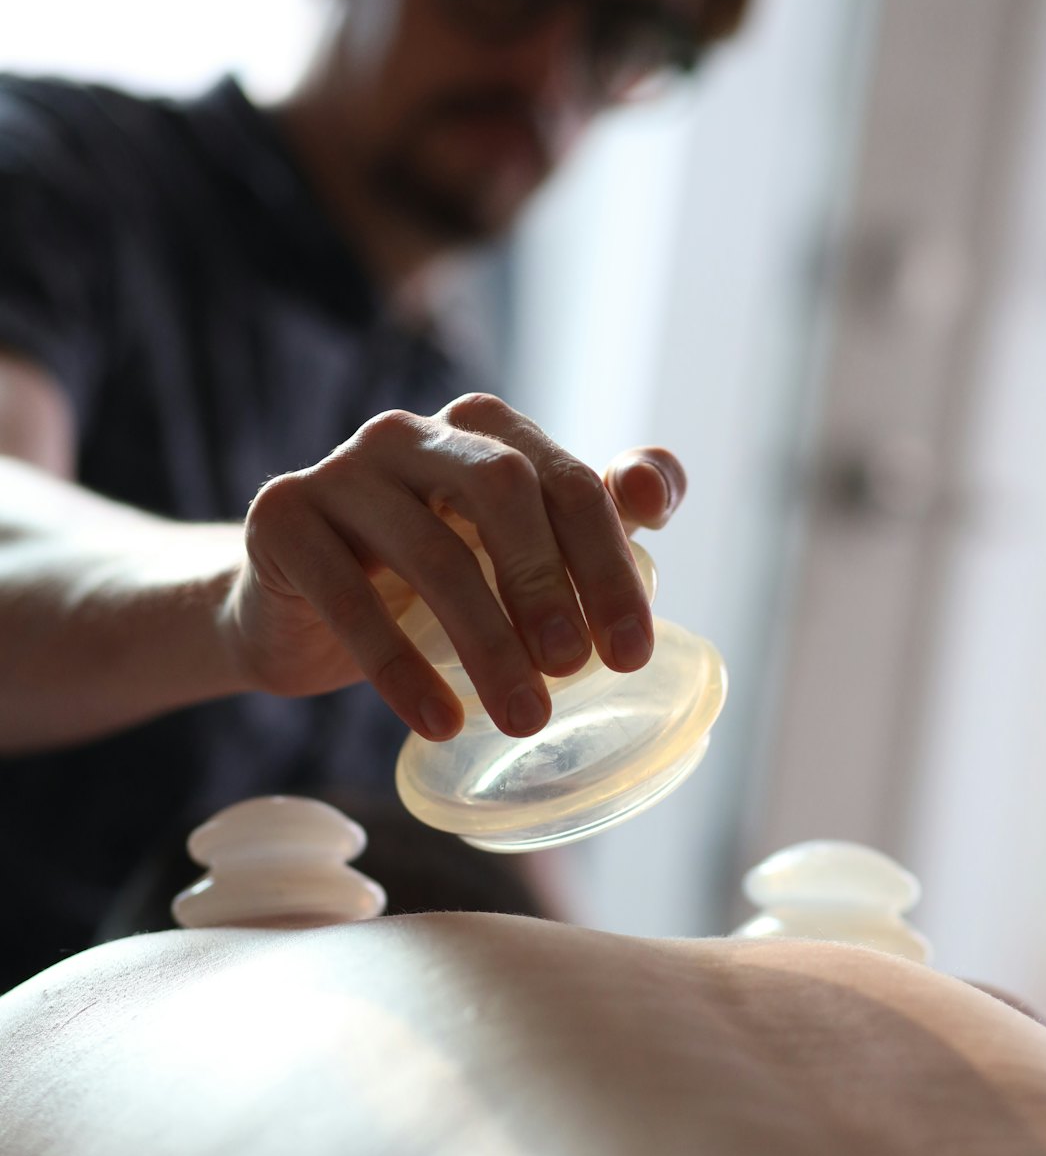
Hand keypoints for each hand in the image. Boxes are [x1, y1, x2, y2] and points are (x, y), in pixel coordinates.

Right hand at [226, 394, 685, 740]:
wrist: (292, 609)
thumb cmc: (420, 582)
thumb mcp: (507, 553)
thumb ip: (588, 519)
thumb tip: (655, 494)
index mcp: (482, 432)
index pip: (569, 480)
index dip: (611, 563)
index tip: (632, 653)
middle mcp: (413, 434)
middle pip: (504, 489)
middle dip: (548, 585)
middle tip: (573, 673)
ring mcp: (341, 469)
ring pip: (432, 552)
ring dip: (486, 644)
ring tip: (523, 718)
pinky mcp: (281, 516)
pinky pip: (347, 598)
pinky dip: (401, 670)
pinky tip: (441, 723)